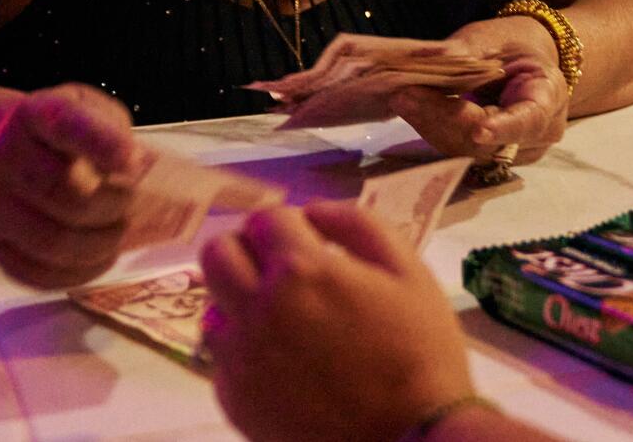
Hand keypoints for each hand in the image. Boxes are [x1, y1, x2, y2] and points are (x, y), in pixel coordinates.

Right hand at [0, 83, 145, 287]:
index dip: (103, 143)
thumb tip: (142, 171)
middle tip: (135, 204)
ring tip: (120, 231)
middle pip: (66, 194)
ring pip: (55, 242)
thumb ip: (118, 135)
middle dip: (116, 205)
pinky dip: (81, 271)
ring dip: (103, 244)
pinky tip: (100, 256)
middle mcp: (4, 154)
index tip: (133, 161)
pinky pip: (39, 273)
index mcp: (36, 113)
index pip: (66, 123)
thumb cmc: (65, 135)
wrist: (6, 154)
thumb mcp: (94, 113)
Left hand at [201, 202, 474, 441]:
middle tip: (279, 268)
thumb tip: (313, 212)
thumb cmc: (421, 353)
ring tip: (280, 317)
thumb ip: (358, 225)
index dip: (288, 224)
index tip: (307, 240)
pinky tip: (281, 361)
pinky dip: (243, 350)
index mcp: (302, 270)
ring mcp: (241, 358)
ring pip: (211, 306)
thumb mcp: (409, 272)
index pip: (265, 219)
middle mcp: (259, 308)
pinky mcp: (235, 400)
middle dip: (247, 250)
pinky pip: (220, 358)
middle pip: (218, 254)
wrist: (411, 441)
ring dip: (240, 301)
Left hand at [392, 19, 568, 164]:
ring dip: (430, 124)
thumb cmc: (513, 44)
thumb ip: (468, 53)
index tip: (479, 130)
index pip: (527, 121)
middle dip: (443, 118)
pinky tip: (410, 107)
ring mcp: (511, 150)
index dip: (503, 129)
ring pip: (466, 149)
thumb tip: (432, 60)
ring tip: (402, 98)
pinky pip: (457, 146)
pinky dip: (432, 127)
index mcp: (548, 99)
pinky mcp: (486, 155)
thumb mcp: (494, 39)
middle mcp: (534, 135)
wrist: (525, 61)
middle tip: (406, 95)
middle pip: (487, 140)